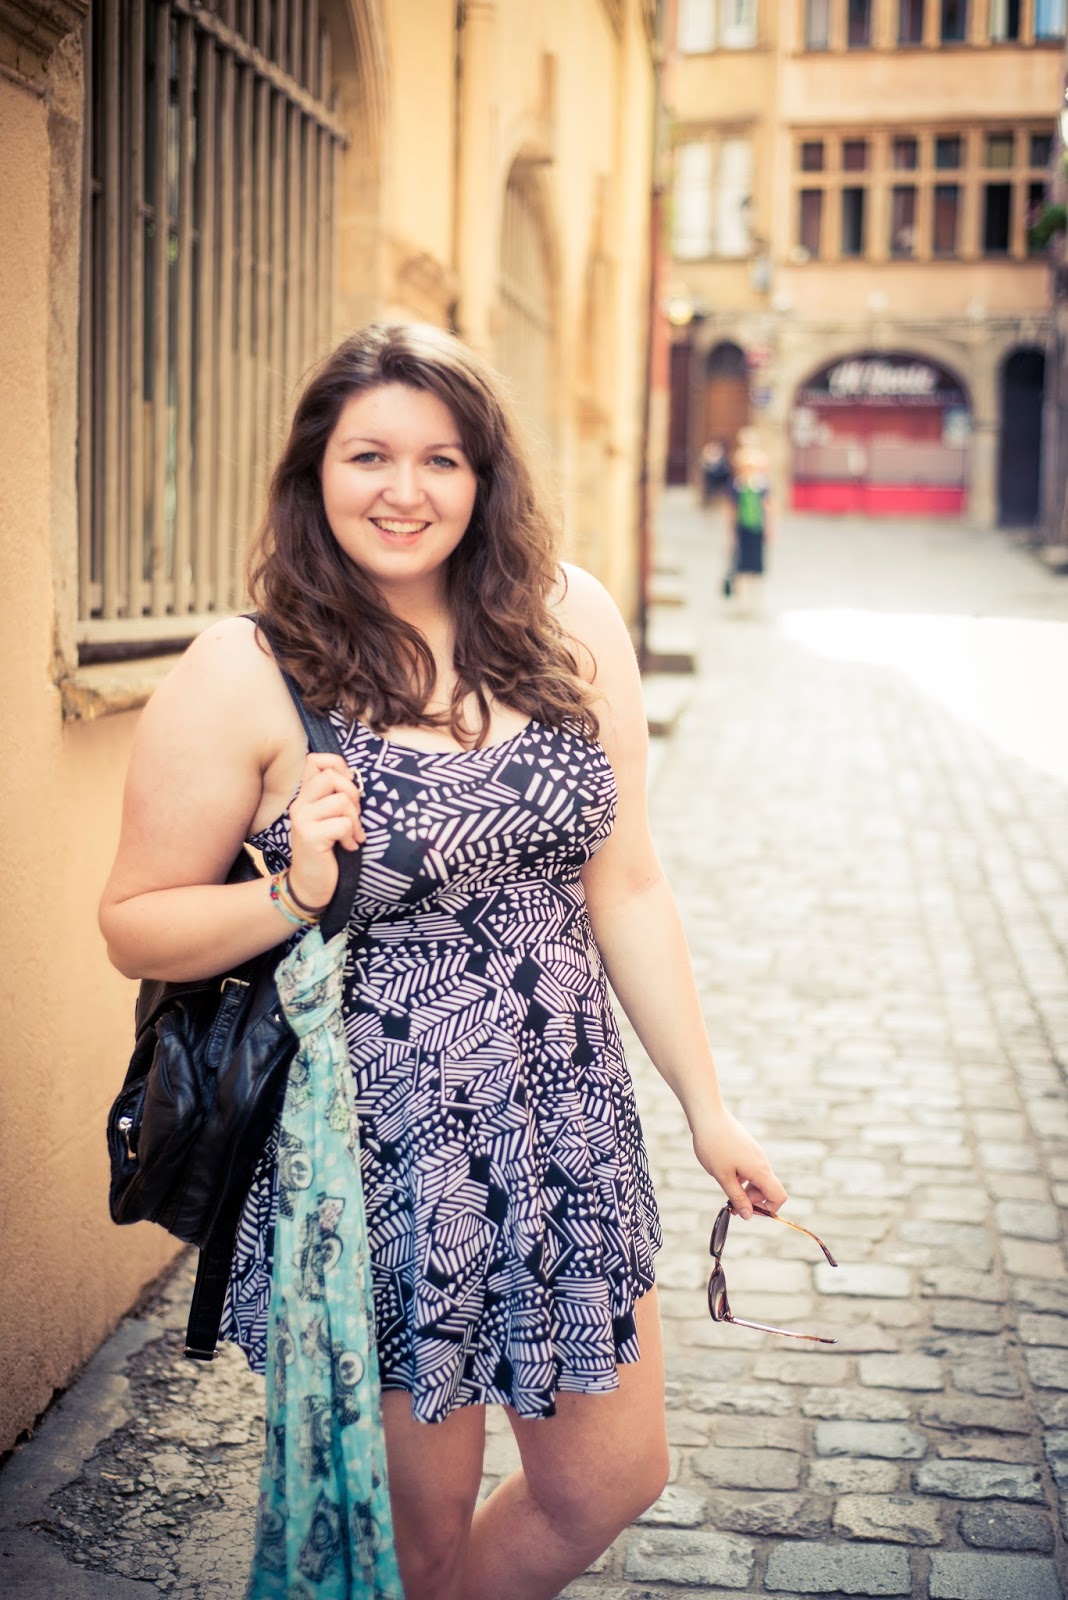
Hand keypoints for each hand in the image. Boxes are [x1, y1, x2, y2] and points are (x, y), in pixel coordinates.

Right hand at [286, 753, 364, 909]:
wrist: (309, 885)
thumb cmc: (326, 850)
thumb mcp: (329, 818)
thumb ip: (335, 796)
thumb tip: (355, 777)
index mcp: (304, 796)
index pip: (315, 760)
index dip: (338, 765)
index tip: (348, 788)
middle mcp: (299, 804)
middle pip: (331, 776)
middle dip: (353, 794)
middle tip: (354, 816)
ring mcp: (302, 819)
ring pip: (341, 801)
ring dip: (354, 820)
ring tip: (352, 835)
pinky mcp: (310, 836)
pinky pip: (342, 824)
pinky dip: (351, 836)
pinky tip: (347, 847)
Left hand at [690, 1105, 787, 1220]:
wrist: (708, 1116)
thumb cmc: (714, 1145)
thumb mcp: (723, 1177)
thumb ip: (737, 1197)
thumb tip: (748, 1215)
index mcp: (760, 1170)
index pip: (778, 1197)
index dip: (767, 1209)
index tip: (746, 1210)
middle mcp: (762, 1162)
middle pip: (769, 1189)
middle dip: (753, 1201)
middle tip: (731, 1205)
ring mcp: (755, 1153)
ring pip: (759, 1179)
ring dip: (747, 1190)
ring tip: (727, 1190)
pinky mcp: (748, 1148)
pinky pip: (752, 1169)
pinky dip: (743, 1177)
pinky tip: (725, 1174)